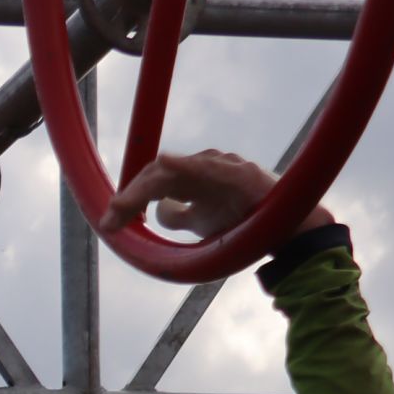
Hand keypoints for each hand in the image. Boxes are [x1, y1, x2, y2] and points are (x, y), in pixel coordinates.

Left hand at [104, 149, 328, 243]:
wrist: (285, 230)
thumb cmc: (245, 222)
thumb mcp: (201, 225)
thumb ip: (179, 216)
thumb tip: (157, 212)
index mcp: (191, 181)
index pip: (152, 185)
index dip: (128, 200)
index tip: (108, 223)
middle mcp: (202, 169)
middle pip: (157, 176)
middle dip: (130, 198)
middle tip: (109, 220)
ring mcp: (221, 169)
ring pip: (175, 172)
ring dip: (145, 188)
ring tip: (123, 204)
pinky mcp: (240, 175)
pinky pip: (210, 169)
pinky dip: (187, 166)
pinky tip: (166, 163)